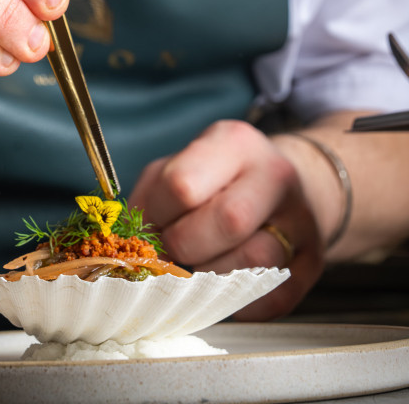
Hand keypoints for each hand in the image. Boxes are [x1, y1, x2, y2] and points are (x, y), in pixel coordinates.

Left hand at [130, 119, 324, 318]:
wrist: (282, 182)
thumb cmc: (218, 177)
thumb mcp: (181, 165)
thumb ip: (152, 197)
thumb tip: (132, 243)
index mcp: (233, 142)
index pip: (183, 185)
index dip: (156, 217)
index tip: (150, 226)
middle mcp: (275, 174)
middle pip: (227, 221)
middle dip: (186, 247)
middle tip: (174, 250)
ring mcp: (301, 217)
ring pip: (253, 262)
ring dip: (212, 276)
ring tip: (200, 263)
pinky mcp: (314, 259)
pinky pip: (274, 297)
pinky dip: (241, 303)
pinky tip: (226, 283)